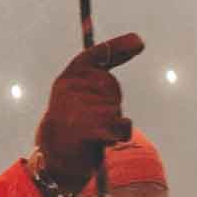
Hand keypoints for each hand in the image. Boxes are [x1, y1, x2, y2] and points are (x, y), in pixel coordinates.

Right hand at [31, 32, 146, 188]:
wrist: (56, 157)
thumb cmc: (76, 122)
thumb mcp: (85, 94)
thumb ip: (106, 70)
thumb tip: (138, 40)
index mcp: (68, 78)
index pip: (95, 56)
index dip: (118, 47)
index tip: (139, 42)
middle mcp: (69, 89)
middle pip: (111, 88)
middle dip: (111, 104)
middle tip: (92, 120)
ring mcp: (76, 109)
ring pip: (115, 110)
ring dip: (112, 124)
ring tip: (93, 132)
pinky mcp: (87, 130)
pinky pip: (120, 126)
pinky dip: (117, 134)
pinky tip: (102, 140)